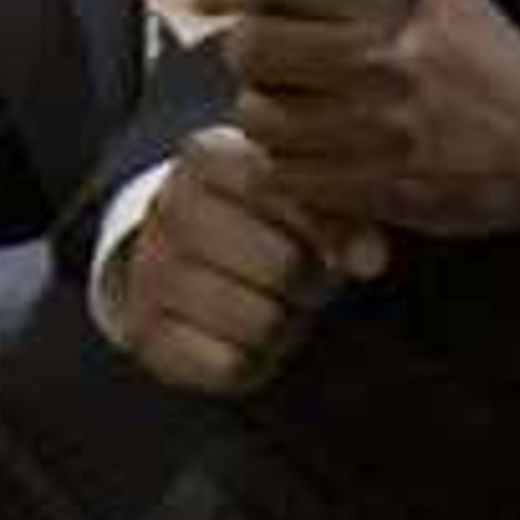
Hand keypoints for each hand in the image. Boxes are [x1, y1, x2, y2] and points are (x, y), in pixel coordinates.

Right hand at [104, 124, 383, 396]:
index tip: (328, 240)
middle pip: (282, 265)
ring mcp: (150, 271)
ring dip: (280, 324)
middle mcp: (168, 207)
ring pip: (258, 321)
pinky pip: (226, 364)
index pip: (283, 191)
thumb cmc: (262, 224)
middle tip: (296, 277)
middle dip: (306, 281)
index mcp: (207, 156)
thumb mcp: (304, 203)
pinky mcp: (148, 333)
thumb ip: (346, 218)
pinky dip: (248, 360)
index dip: (322, 227)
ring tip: (267, 302)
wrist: (185, 266)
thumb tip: (372, 259)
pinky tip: (238, 336)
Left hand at [213, 0, 519, 241]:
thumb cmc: (491, 59)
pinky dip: (282, 167)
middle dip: (243, 52)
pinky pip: (290, 176)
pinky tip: (297, 157)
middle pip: (256, 48)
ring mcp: (378, 127)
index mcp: (395, 4)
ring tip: (280, 110)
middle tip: (254, 57)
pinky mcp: (380, 185)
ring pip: (263, 118)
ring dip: (261, 114)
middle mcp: (380, 59)